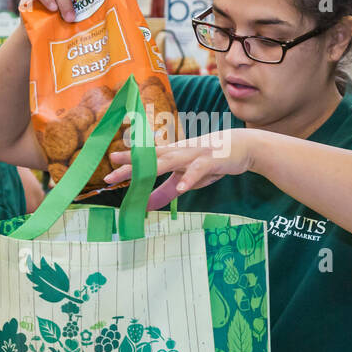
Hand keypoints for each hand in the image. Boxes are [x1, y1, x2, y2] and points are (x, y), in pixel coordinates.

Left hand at [105, 129, 258, 209]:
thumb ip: (166, 191)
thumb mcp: (186, 179)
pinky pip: (198, 170)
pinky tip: (182, 188)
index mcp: (173, 155)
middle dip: (132, 165)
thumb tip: (146, 205)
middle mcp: (179, 152)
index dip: (129, 161)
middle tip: (112, 172)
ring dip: (154, 168)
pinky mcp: (211, 161)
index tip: (110, 167)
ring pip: (171, 161)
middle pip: (152, 159)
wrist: (241, 146)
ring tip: (138, 176)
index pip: (147, 158)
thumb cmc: (210, 161)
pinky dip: (190, 179)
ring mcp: (194, 155)